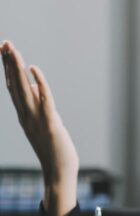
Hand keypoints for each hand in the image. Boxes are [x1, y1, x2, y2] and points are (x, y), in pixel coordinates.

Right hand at [1, 40, 78, 187]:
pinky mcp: (50, 124)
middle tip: (4, 42)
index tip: (4, 49)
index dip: (8, 68)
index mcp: (24, 114)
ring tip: (14, 50)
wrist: (58, 173)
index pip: (12, 87)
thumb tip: (37, 86)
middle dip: (9, 63)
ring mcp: (36, 120)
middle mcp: (26, 115)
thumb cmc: (54, 148)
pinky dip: (39, 84)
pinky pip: (43, 101)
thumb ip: (40, 104)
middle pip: (15, 84)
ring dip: (18, 68)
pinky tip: (34, 70)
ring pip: (24, 89)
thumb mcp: (46, 121)